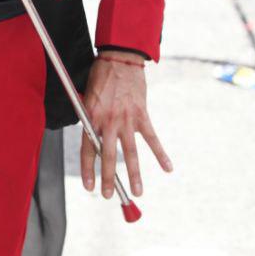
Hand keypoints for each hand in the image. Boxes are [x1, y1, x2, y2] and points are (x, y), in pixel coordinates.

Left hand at [80, 55, 171, 198]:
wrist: (120, 58)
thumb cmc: (101, 76)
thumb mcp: (86, 96)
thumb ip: (89, 118)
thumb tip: (90, 137)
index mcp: (91, 117)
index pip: (87, 150)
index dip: (88, 170)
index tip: (89, 187)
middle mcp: (108, 121)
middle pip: (108, 156)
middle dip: (108, 179)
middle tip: (108, 196)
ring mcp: (126, 119)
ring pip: (130, 153)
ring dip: (134, 175)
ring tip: (136, 193)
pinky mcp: (142, 115)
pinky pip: (152, 138)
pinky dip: (161, 154)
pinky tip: (167, 168)